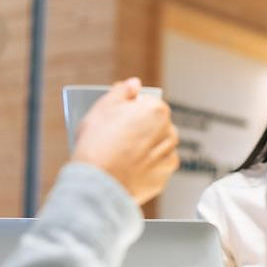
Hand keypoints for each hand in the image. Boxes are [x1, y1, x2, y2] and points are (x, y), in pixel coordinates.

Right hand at [71, 78, 178, 204]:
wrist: (97, 183)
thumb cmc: (98, 143)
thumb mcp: (103, 107)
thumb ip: (122, 91)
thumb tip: (134, 84)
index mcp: (156, 110)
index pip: (148, 102)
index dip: (132, 109)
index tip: (120, 117)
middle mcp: (169, 132)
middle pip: (156, 124)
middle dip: (142, 128)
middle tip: (119, 136)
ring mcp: (168, 156)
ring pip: (159, 146)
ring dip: (147, 147)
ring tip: (123, 154)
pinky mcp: (163, 177)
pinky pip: (158, 167)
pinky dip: (148, 166)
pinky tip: (130, 167)